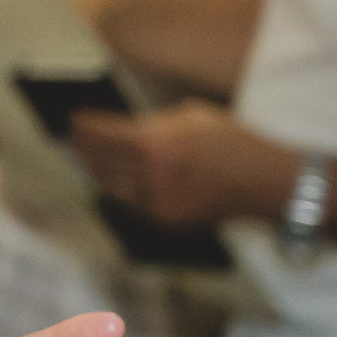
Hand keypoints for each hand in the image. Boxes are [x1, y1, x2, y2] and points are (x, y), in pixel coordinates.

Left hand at [67, 101, 274, 225]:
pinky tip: (113, 180)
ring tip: (86, 159)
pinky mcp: (166, 219)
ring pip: (111, 185)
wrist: (264, 180)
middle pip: (99, 161)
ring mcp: (157, 199)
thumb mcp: (190, 116)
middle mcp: (150, 173)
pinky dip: (120, 190)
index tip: (73, 120)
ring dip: (96, 170)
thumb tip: (125, 128)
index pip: (101, 134)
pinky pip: (133, 203)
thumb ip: (154, 123)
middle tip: (72, 139)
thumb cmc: (232, 141)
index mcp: (155, 142)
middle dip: (82, 148)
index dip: (82, 126)